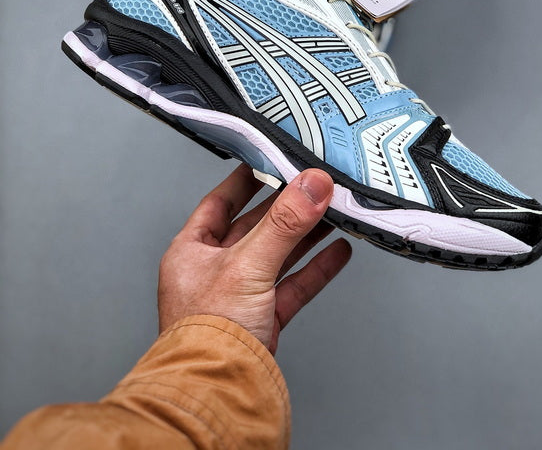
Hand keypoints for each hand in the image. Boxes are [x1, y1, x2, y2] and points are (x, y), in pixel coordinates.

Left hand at [158, 164, 351, 352]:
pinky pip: (293, 286)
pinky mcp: (262, 319)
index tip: (270, 159)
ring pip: (278, 255)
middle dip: (286, 208)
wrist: (216, 394)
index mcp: (192, 251)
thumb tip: (312, 183)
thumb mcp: (248, 265)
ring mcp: (239, 296)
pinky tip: (337, 253)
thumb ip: (285, 223)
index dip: (245, 180)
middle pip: (255, 228)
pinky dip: (316, 269)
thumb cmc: (207, 334)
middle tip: (313, 185)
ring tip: (333, 211)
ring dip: (306, 236)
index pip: (220, 202)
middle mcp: (213, 271)